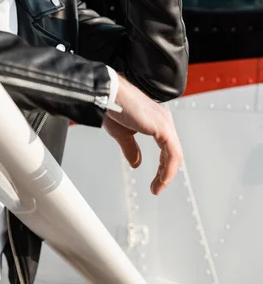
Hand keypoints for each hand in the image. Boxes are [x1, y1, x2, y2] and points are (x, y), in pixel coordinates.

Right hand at [104, 75, 182, 194]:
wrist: (108, 95)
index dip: (162, 167)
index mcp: (156, 121)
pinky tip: (162, 180)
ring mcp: (165, 123)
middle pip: (172, 152)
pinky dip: (168, 170)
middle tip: (157, 187)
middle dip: (165, 172)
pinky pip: (173, 154)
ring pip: (175, 154)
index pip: (166, 148)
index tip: (155, 182)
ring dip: (167, 174)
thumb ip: (131, 149)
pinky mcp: (163, 128)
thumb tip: (136, 163)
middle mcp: (163, 120)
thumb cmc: (113, 107)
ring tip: (158, 187)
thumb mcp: (123, 134)